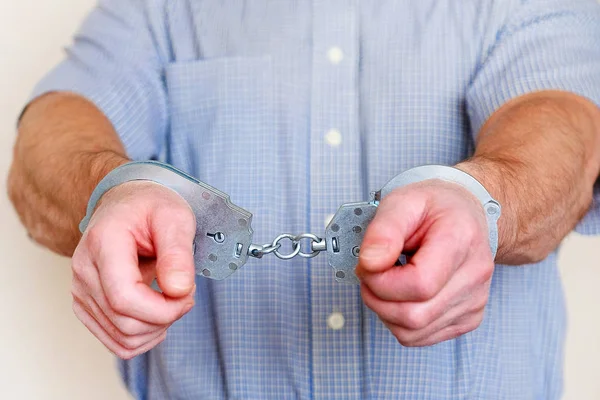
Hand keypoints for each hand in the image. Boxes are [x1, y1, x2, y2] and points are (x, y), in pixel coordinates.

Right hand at [71, 181, 196, 358]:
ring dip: (157, 328)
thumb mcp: (175, 218)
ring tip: (171, 298)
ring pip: (122, 338)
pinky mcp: (85, 306)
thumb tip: (178, 290)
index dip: (163, 308)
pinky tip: (157, 313)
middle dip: (166, 316)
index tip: (188, 293)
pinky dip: (143, 336)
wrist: (128, 205)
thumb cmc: (152, 208)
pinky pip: (116, 342)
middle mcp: (83, 270)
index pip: (124, 298)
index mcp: (103, 243)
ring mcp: (80, 291)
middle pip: (125, 322)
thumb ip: (178, 253)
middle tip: (185, 292)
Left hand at [356, 179, 493, 346]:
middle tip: (371, 273)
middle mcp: (474, 274)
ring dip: (386, 311)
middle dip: (377, 298)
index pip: (420, 284)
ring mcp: (474, 300)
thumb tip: (369, 263)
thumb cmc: (435, 207)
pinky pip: (421, 336)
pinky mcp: (468, 318)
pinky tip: (402, 295)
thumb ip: (383, 231)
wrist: (466, 214)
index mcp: (460, 239)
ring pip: (414, 332)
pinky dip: (400, 321)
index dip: (382, 281)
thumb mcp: (403, 202)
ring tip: (386, 281)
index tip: (369, 264)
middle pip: (415, 315)